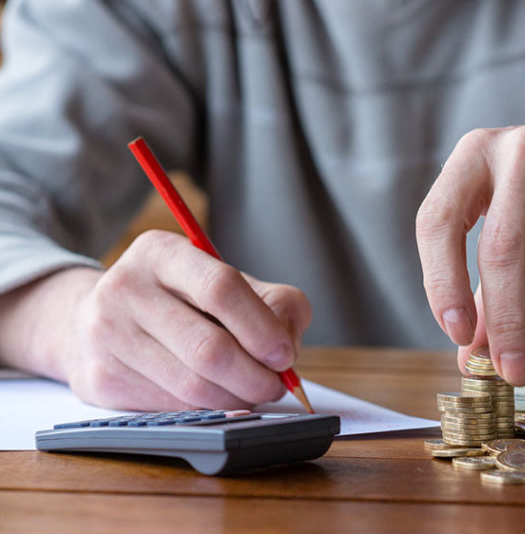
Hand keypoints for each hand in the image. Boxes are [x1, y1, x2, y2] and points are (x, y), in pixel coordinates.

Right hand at [0, 230, 310, 409]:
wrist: (100, 319)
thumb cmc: (183, 300)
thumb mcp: (228, 281)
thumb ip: (275, 303)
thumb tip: (287, 347)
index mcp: (161, 252)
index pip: (221, 288)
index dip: (261, 328)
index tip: (284, 354)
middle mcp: (126, 289)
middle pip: (208, 348)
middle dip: (255, 376)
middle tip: (276, 385)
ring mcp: (108, 336)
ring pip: (193, 386)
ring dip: (237, 398)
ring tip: (252, 391)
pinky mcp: (103, 379)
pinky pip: (173, 407)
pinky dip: (209, 409)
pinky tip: (218, 397)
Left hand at [416, 116, 524, 387]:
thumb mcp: (507, 229)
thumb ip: (481, 291)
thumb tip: (468, 361)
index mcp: (472, 155)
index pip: (438, 222)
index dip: (441, 283)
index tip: (456, 335)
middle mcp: (519, 148)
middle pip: (502, 249)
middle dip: (506, 323)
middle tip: (510, 374)